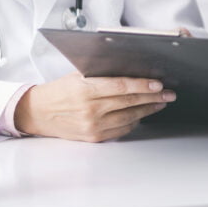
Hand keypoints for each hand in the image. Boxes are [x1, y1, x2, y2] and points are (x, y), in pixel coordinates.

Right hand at [14, 71, 174, 141]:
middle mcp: (90, 109)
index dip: (142, 85)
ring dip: (148, 110)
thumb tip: (131, 68)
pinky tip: (142, 115)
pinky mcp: (93, 137)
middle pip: (129, 102)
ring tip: (160, 103)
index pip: (121, 86)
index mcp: (86, 89)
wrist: (38, 113)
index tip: (158, 84)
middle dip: (153, 97)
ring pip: (128, 118)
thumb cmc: (60, 90)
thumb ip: (102, 73)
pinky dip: (134, 122)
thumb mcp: (78, 75)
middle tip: (169, 94)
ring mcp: (92, 126)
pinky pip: (121, 130)